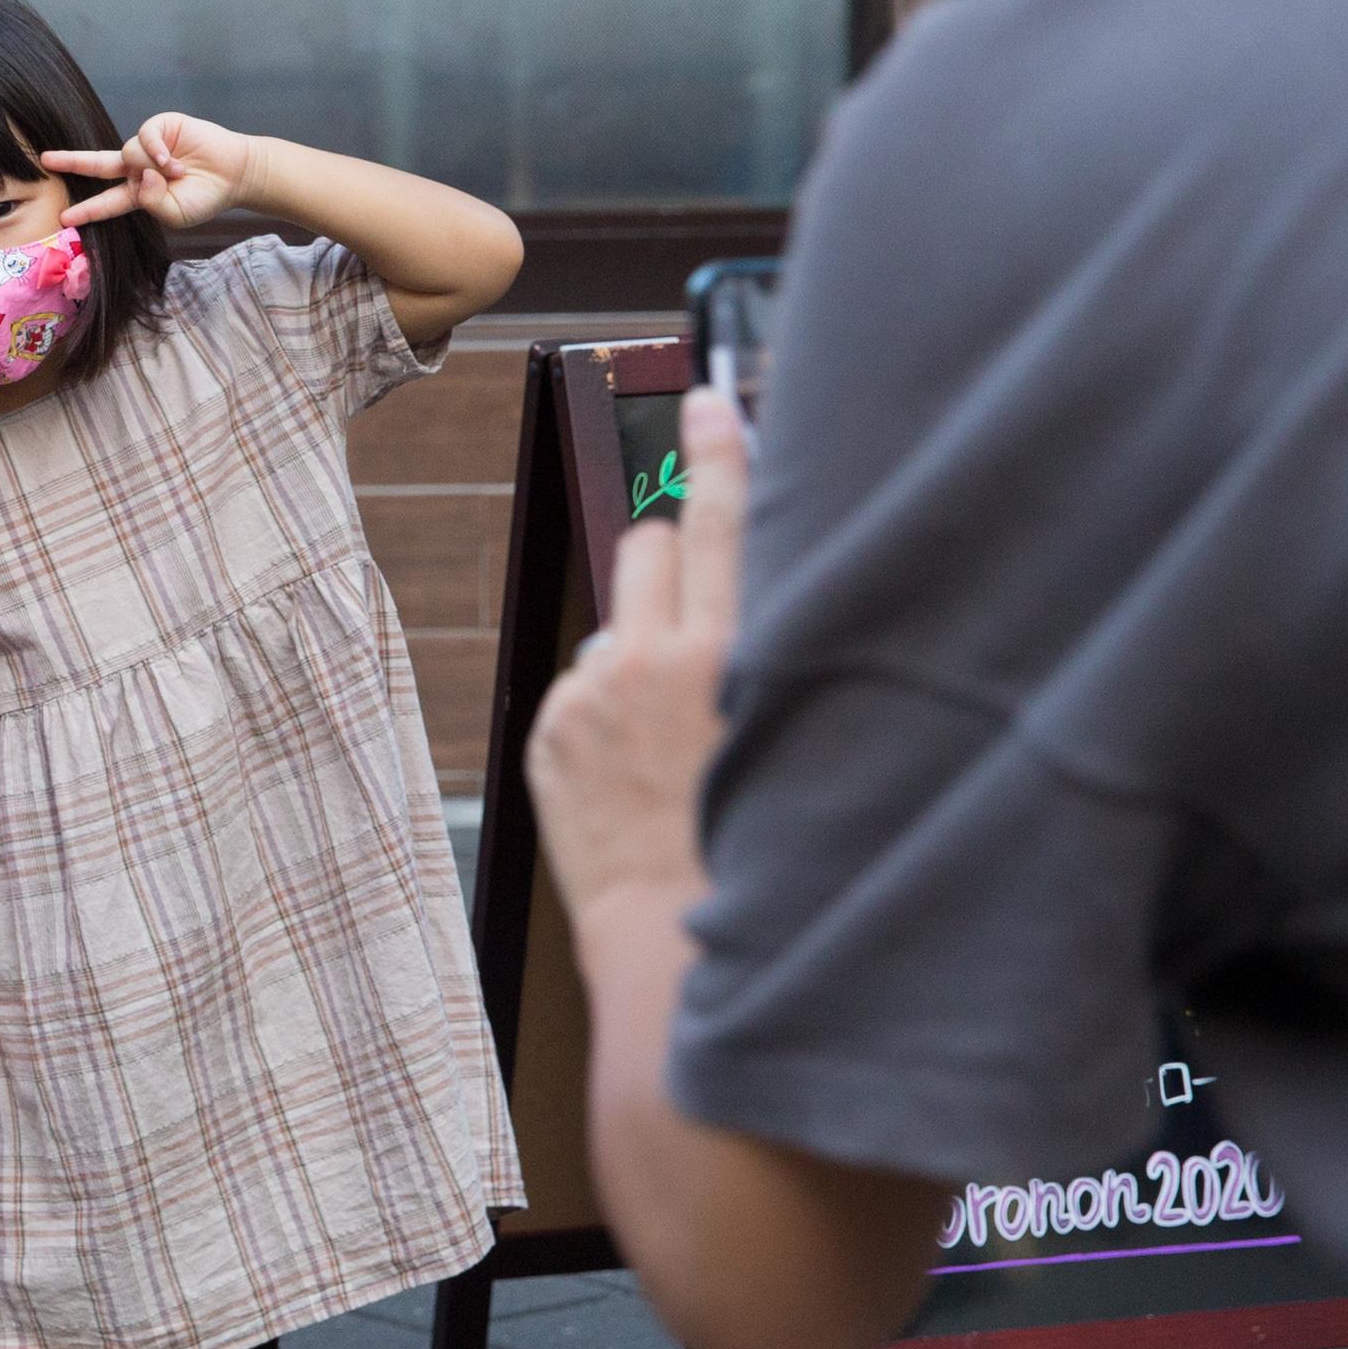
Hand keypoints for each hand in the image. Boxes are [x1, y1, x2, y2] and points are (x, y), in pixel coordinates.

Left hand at [45, 113, 256, 232]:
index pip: (107, 203)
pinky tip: (176, 161)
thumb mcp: (176, 213)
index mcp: (138, 194)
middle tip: (44, 160)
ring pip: (129, 153)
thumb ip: (153, 203)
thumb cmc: (206, 197)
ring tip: (180, 173)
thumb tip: (139, 177)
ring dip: (152, 166)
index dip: (87, 211)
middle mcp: (137, 169)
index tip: (64, 219)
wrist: (234, 173)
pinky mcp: (160, 127)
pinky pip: (144, 137)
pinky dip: (158, 151)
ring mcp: (147, 147)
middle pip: (97, 164)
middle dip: (71, 161)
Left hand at [529, 387, 749, 922]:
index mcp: (734, 658)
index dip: (721, 455)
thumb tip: (751, 610)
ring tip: (670, 713)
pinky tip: (636, 762)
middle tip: (691, 565)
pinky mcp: (551, 728)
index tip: (707, 403)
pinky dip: (607, 701)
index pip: (727, 523)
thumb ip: (774, 664)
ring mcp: (593, 693)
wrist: (677, 945)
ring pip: (617, 611)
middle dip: (670, 542)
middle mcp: (657, 660)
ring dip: (643, 631)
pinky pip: (585, 680)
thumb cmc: (757, 855)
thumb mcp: (796, 742)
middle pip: (652, 543)